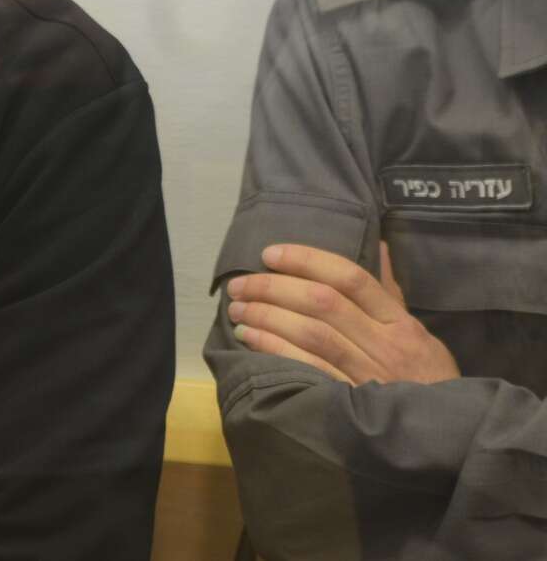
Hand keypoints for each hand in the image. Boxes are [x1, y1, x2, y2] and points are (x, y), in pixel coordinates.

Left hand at [226, 242, 458, 385]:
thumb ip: (390, 291)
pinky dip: (272, 348)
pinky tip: (247, 338)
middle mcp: (384, 344)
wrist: (444, 436)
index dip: (307, 260)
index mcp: (400, 323)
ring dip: (266, 316)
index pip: (351, 278)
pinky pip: (306, 368)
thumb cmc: (426, 378)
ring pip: (311, 334)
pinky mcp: (350, 403)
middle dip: (273, 287)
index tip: (270, 253)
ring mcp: (368, 374)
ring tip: (236, 308)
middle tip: (239, 284)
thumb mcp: (417, 333)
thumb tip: (377, 244)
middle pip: (322, 302)